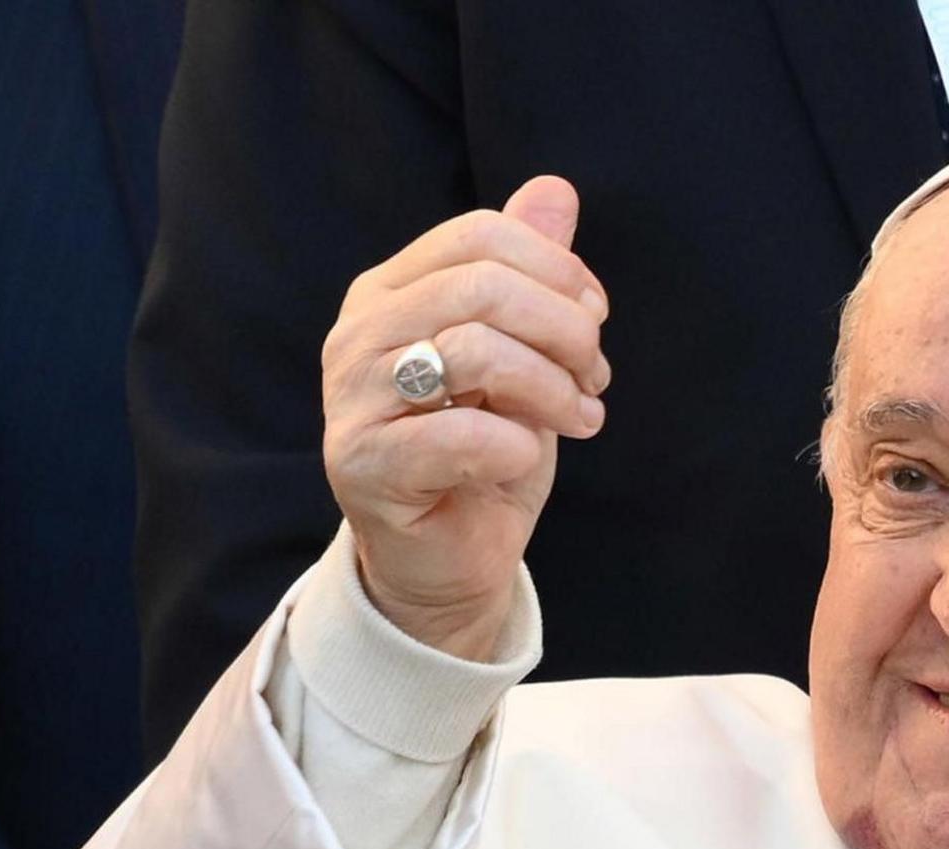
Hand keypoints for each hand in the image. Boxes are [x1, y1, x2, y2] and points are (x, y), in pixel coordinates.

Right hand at [320, 177, 609, 658]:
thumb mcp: (522, 353)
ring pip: (474, 349)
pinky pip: (463, 434)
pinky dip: (515, 445)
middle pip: (482, 286)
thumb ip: (530, 273)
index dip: (557, 270)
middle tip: (595, 376)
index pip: (480, 238)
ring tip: (579, 418)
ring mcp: (352, 399)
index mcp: (390, 291)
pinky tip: (525, 459)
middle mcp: (358, 334)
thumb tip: (556, 190)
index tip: (596, 318)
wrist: (449, 558)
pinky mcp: (364, 466)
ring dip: (552, 387)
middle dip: (564, 328)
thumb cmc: (484, 449)